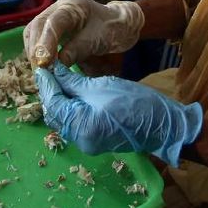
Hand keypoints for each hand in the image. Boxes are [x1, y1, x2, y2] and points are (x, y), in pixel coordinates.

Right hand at [23, 0, 143, 67]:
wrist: (120, 24)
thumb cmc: (113, 28)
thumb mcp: (100, 39)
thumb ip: (80, 48)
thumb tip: (59, 62)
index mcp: (73, 5)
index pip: (53, 22)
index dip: (45, 42)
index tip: (44, 62)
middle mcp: (59, 8)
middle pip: (37, 25)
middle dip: (35, 49)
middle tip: (39, 71)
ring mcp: (53, 16)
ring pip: (33, 32)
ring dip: (33, 52)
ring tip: (39, 71)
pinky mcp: (51, 28)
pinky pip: (37, 38)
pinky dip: (37, 52)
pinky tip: (41, 65)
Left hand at [35, 63, 202, 165]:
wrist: (164, 125)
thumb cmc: (134, 102)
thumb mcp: (100, 86)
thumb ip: (73, 82)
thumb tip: (54, 71)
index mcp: (79, 127)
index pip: (53, 102)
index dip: (46, 83)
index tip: (43, 65)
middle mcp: (78, 139)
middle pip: (54, 113)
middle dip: (50, 91)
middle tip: (50, 70)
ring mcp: (86, 142)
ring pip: (63, 118)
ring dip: (59, 99)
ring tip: (59, 77)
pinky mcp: (94, 139)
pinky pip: (74, 122)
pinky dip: (70, 107)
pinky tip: (72, 91)